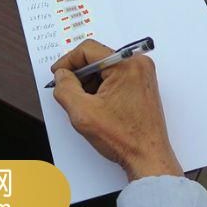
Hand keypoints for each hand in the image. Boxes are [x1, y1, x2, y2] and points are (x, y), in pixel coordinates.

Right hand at [50, 40, 181, 180]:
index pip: (88, 50)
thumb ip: (65, 88)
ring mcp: (142, 74)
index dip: (68, 61)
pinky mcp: (142, 84)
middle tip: (68, 91)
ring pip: (105, 68)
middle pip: (97, 57)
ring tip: (85, 103)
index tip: (58, 73)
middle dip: (79, 74)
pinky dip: (101, 87)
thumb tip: (61, 75)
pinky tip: (97, 105)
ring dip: (90, 82)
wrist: (148, 157)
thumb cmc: (124, 138)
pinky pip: (115, 76)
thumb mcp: (82, 112)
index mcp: (126, 65)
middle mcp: (138, 64)